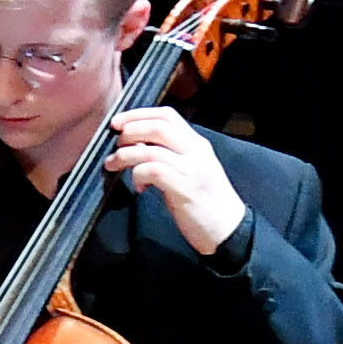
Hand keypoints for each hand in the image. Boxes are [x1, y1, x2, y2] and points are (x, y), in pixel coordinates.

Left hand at [105, 107, 245, 255]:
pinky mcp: (185, 188)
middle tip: (114, 144)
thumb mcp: (189, 170)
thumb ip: (168, 154)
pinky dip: (138, 175)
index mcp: (197, 144)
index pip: (167, 115)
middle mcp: (196, 151)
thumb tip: (136, 144)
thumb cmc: (205, 202)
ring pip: (151, 150)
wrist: (229, 229)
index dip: (138, 114)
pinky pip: (153, 171)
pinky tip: (138, 188)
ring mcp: (192, 169)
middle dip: (129, 131)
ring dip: (125, 155)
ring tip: (113, 165)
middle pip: (158, 126)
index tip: (118, 122)